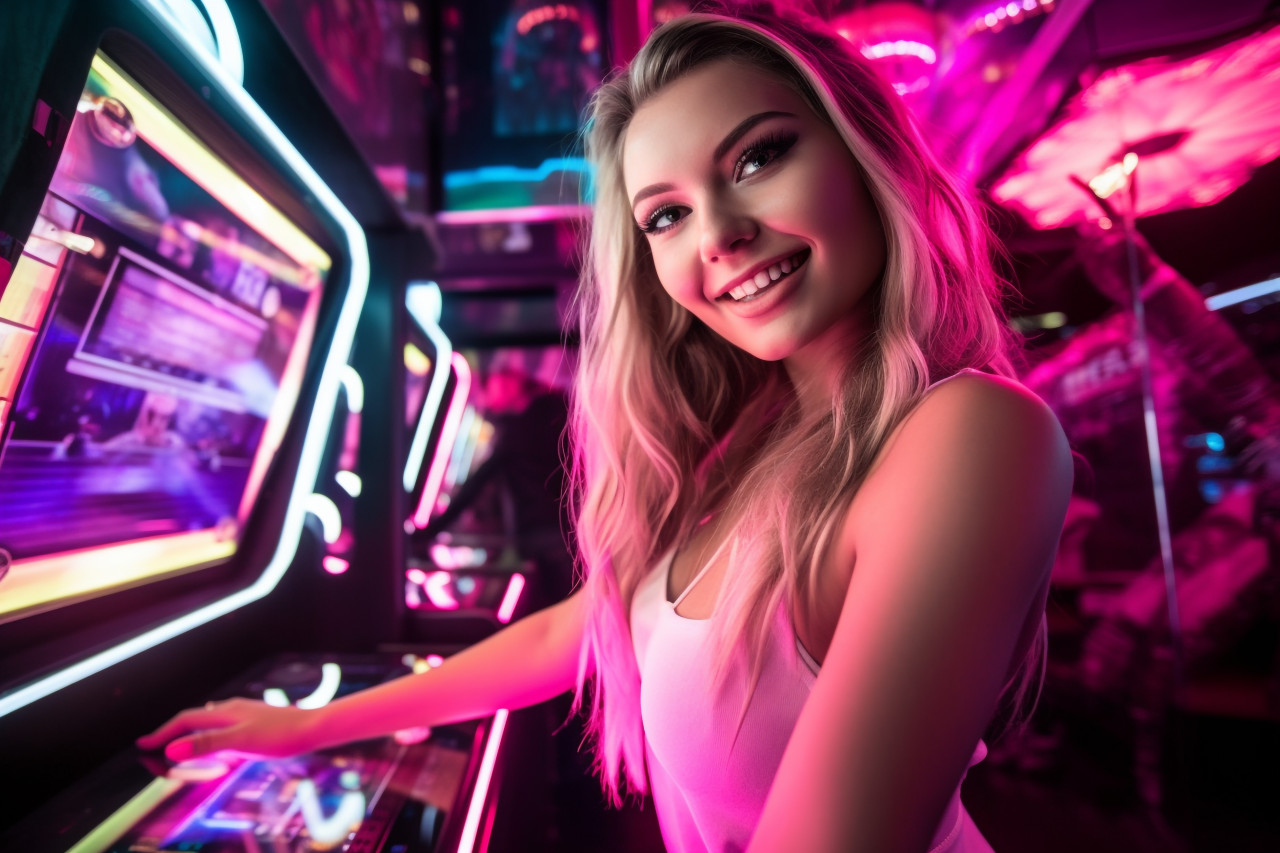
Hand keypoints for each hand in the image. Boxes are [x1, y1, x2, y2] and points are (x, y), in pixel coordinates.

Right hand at [136, 697, 321, 761]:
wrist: (314, 727)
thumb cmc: (280, 734)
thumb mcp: (240, 742)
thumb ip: (207, 744)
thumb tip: (171, 749)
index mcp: (224, 713)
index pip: (184, 721)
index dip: (162, 733)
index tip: (142, 744)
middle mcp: (231, 709)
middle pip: (193, 720)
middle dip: (171, 731)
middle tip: (152, 745)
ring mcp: (243, 714)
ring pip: (208, 721)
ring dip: (188, 731)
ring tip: (175, 741)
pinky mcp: (254, 722)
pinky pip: (222, 725)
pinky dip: (208, 733)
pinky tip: (217, 737)